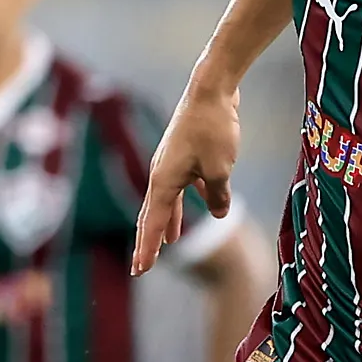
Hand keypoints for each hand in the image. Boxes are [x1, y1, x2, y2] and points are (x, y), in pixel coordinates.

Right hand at [134, 91, 240, 275]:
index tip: (141, 271)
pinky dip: (191, 196)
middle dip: (149, 241)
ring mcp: (172, 161)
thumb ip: (218, 196)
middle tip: (143, 266)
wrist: (211, 89)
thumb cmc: (213, 129)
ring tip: (170, 243)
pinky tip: (207, 202)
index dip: (147, 249)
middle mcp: (162, 172)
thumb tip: (219, 213)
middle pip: (152, 214)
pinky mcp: (185, 152)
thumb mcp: (221, 170)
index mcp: (164, 180)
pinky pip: (185, 182)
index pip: (152, 223)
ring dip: (170, 221)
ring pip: (168, 199)